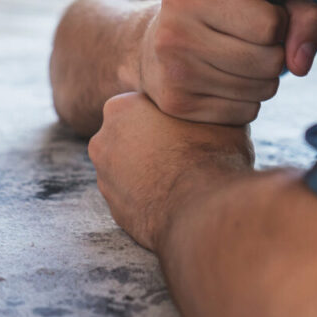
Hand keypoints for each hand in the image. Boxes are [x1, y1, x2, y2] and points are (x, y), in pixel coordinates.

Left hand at [89, 91, 252, 250]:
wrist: (203, 212)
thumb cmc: (210, 156)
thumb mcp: (214, 115)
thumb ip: (197, 108)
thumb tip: (207, 108)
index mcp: (122, 108)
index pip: (143, 105)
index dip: (169, 115)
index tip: (189, 127)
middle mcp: (102, 141)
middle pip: (131, 136)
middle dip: (153, 143)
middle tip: (187, 152)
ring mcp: (104, 178)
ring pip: (128, 168)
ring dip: (150, 171)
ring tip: (183, 178)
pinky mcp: (114, 210)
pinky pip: (133, 197)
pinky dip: (149, 197)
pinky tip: (174, 200)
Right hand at [128, 0, 316, 124]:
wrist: (152, 47)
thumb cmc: (219, 16)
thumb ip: (301, 15)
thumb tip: (301, 65)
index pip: (270, 24)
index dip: (278, 25)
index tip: (259, 20)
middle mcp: (174, 33)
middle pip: (269, 60)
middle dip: (274, 56)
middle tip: (252, 46)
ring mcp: (172, 73)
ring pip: (262, 90)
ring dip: (263, 80)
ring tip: (239, 64)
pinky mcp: (177, 105)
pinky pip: (246, 113)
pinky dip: (247, 101)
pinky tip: (225, 84)